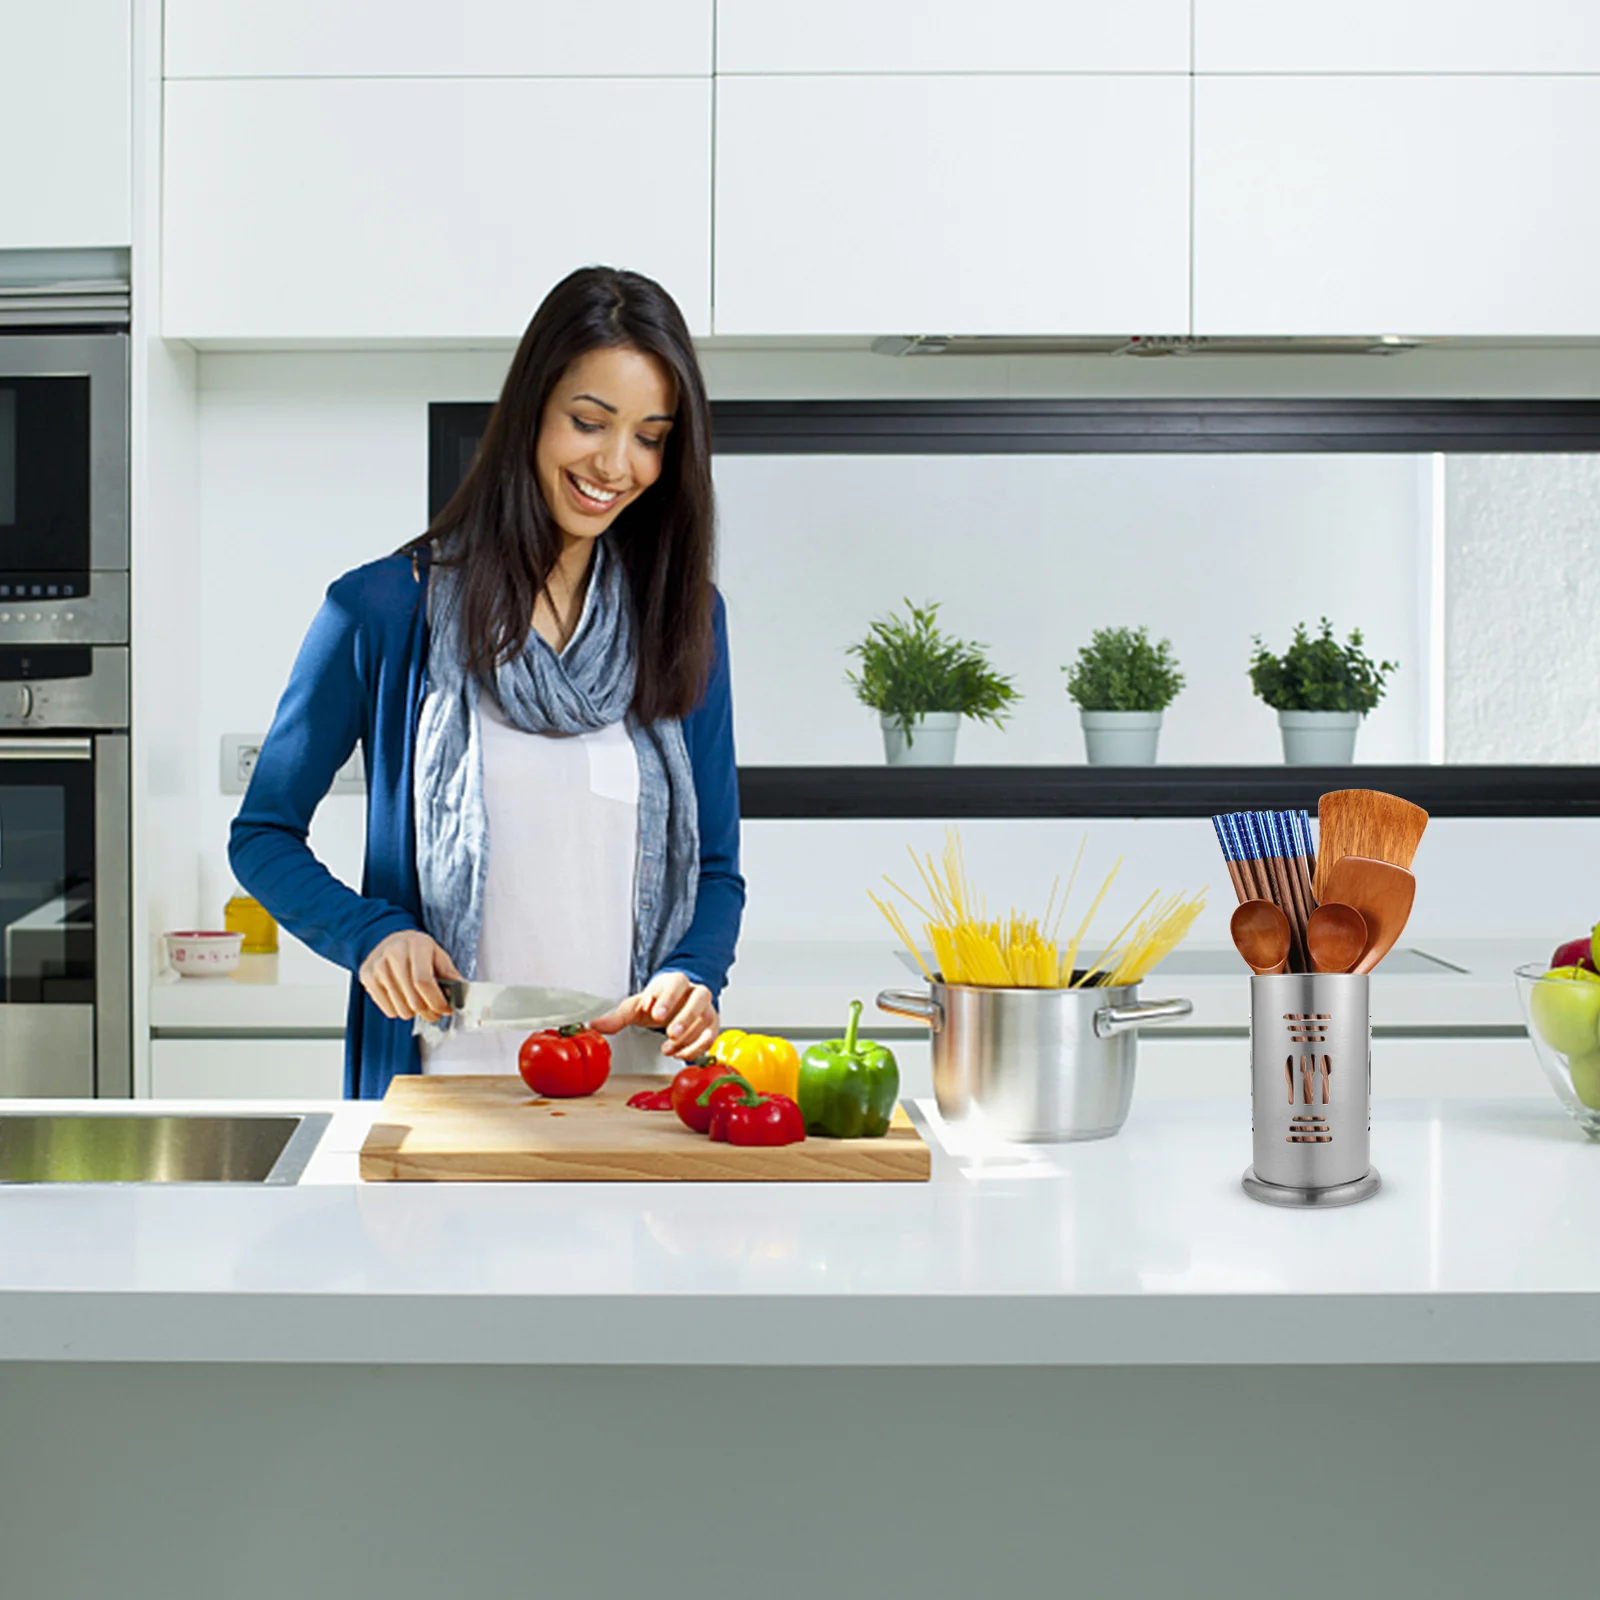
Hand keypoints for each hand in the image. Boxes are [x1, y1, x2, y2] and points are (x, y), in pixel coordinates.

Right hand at [358, 930, 461, 1022]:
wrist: (389, 940)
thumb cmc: (417, 950)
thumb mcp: (437, 955)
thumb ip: (450, 974)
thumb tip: (462, 992)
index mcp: (416, 944)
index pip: (423, 981)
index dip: (437, 1001)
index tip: (446, 1009)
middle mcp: (394, 953)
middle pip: (413, 998)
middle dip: (429, 1012)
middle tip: (435, 1014)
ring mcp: (378, 965)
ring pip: (401, 1007)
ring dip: (414, 1013)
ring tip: (419, 1005)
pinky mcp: (367, 976)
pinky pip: (388, 1009)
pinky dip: (399, 1011)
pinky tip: (403, 1000)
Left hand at [592, 972, 718, 1061]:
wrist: (675, 1005)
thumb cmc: (656, 1003)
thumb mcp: (634, 1007)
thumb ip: (617, 1017)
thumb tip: (595, 1025)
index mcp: (675, 981)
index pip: (676, 984)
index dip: (668, 999)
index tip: (656, 1014)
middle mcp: (695, 992)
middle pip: (700, 998)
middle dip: (686, 1017)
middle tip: (670, 1033)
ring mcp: (706, 1008)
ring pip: (706, 1019)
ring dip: (688, 1037)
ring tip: (668, 1049)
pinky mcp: (712, 1025)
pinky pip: (711, 1037)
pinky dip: (697, 1048)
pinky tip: (680, 1054)